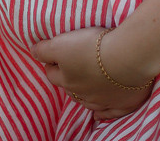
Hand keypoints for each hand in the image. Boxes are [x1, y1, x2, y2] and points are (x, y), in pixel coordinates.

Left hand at [30, 27, 154, 120]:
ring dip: (84, 94)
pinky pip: (109, 113)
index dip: (51, 63)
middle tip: (71, 66)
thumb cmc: (92, 48)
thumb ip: (45, 49)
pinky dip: (103, 114)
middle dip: (68, 78)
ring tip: (83, 86)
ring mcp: (103, 101)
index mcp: (67, 80)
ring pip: (87, 101)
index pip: (52, 73)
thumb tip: (32, 51)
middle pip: (70, 88)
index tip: (53, 55)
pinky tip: (98, 116)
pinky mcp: (122, 103)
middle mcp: (83, 94)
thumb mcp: (62, 43)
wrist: (127, 58)